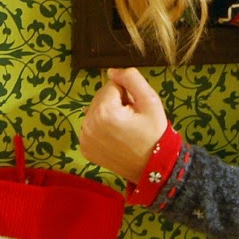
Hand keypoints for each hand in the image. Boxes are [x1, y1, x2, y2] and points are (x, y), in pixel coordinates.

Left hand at [78, 67, 169, 182]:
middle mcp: (88, 124)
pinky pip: (91, 125)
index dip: (127, 95)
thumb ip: (131, 79)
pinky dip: (101, 127)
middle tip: (132, 120)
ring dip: (108, 114)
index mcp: (103, 112)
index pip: (112, 86)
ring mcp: (84, 138)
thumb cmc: (155, 134)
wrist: (154, 168)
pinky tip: (115, 137)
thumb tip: (111, 71)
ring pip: (95, 110)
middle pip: (100, 97)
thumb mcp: (151, 101)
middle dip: (116, 103)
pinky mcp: (84, 147)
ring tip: (124, 129)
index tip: (136, 110)